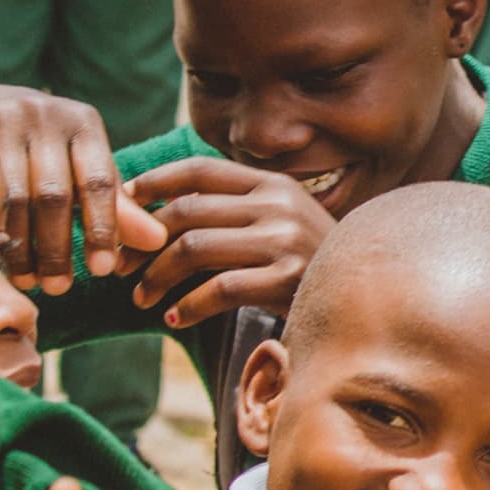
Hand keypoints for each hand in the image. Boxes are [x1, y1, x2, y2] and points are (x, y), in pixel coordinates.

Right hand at [0, 86, 162, 291]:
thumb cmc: (49, 148)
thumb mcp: (84, 168)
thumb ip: (117, 206)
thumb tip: (158, 242)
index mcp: (83, 123)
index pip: (98, 181)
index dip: (102, 228)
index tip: (103, 271)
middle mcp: (44, 114)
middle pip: (53, 193)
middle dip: (57, 246)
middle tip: (59, 289)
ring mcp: (2, 120)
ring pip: (12, 196)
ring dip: (21, 245)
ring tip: (28, 281)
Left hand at [127, 155, 332, 327]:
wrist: (367, 298)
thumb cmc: (309, 264)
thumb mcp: (281, 222)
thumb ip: (237, 209)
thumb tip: (163, 210)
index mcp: (272, 184)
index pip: (200, 170)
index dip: (154, 182)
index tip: (122, 202)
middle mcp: (278, 204)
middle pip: (187, 211)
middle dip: (143, 240)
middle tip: (121, 266)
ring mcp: (285, 240)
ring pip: (194, 248)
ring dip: (156, 276)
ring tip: (141, 297)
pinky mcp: (288, 280)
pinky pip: (220, 289)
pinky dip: (188, 306)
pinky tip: (175, 318)